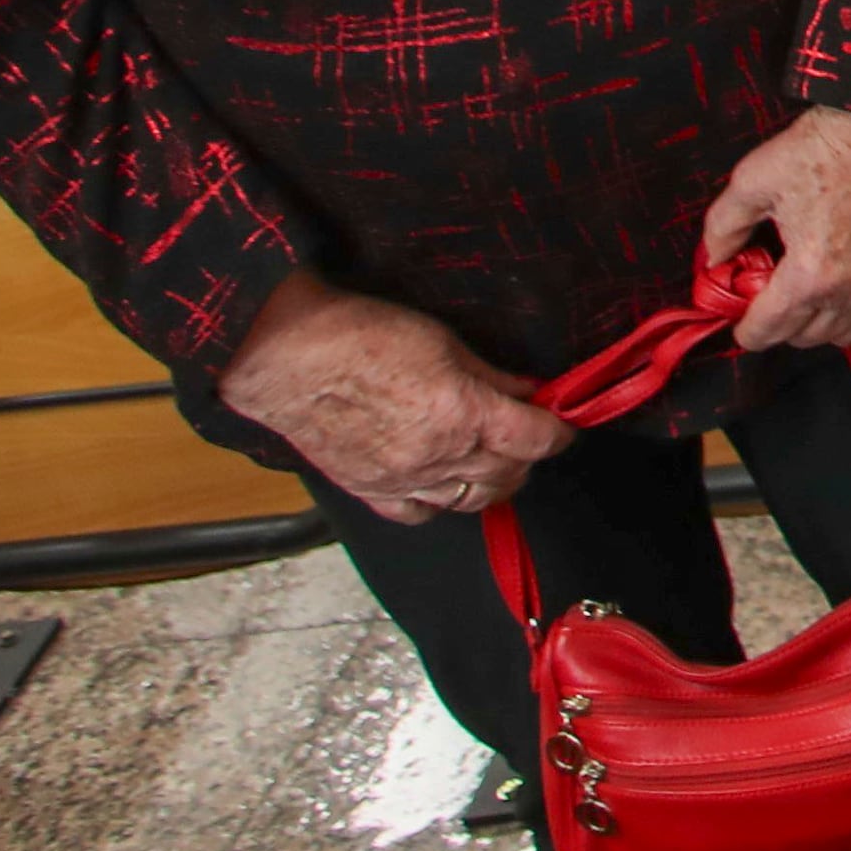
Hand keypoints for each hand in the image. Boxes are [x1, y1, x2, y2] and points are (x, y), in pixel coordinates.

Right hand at [216, 268, 570, 521]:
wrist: (287, 356)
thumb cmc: (361, 336)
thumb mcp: (445, 342)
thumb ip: (493, 376)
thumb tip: (528, 393)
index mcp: (464, 414)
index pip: (537, 439)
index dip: (559, 430)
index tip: (563, 422)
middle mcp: (440, 457)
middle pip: (510, 474)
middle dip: (529, 454)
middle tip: (527, 433)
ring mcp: (404, 480)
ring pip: (473, 501)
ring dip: (493, 481)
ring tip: (493, 457)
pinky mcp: (371, 491)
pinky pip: (421, 513)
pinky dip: (441, 502)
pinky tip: (444, 481)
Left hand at [704, 104, 850, 350]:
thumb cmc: (823, 148)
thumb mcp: (752, 180)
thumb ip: (723, 227)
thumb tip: (714, 260)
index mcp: (807, 274)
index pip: (769, 330)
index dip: (747, 332)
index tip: (743, 324)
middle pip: (807, 337)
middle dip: (783, 325)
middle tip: (774, 298)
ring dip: (826, 324)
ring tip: (814, 299)